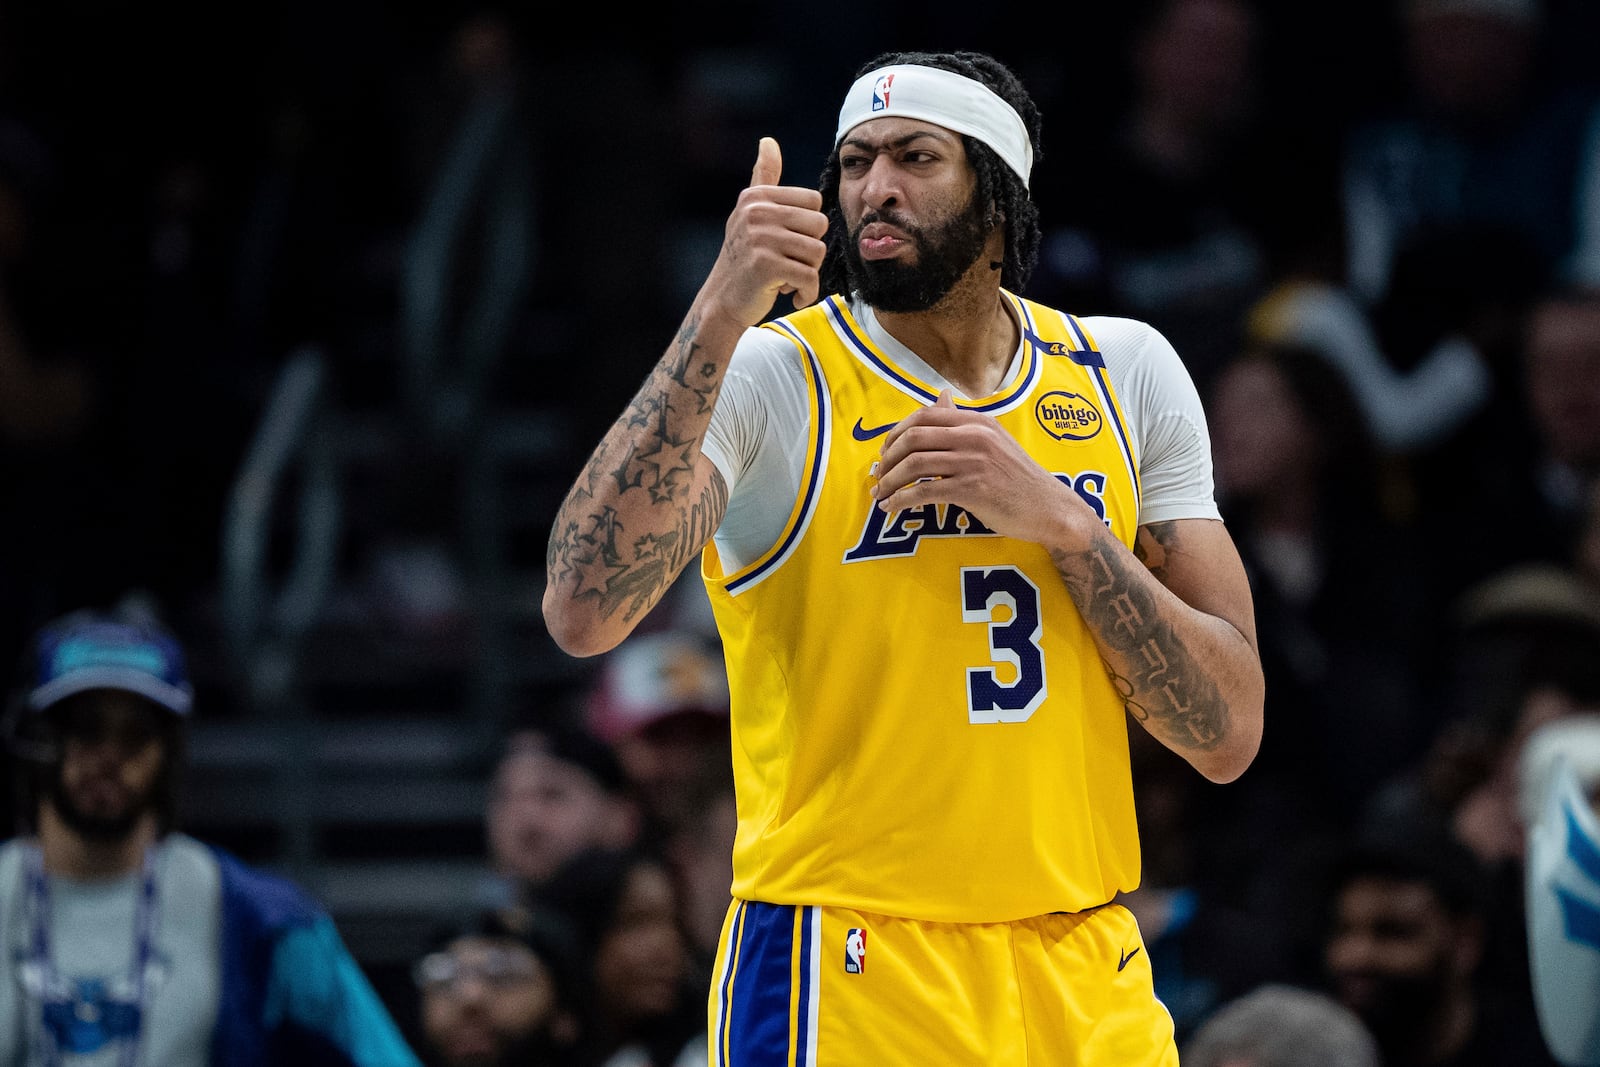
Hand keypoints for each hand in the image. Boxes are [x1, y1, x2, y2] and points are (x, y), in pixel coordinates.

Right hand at [699, 137, 828, 330]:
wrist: (722, 302)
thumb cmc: (743, 258)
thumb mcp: (750, 213)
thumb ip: (764, 178)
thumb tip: (768, 141)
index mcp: (757, 196)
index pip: (815, 202)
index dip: (808, 228)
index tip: (787, 243)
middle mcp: (756, 212)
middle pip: (820, 225)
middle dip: (810, 251)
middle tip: (788, 263)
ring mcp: (760, 238)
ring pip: (817, 252)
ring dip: (808, 273)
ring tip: (787, 278)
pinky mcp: (766, 265)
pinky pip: (810, 276)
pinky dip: (806, 292)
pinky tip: (791, 296)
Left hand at [872, 390, 1094, 548]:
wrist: (1049, 508)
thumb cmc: (1018, 477)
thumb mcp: (993, 440)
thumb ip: (963, 420)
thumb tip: (940, 395)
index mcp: (977, 421)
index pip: (924, 415)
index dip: (896, 432)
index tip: (885, 452)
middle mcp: (974, 436)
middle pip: (913, 437)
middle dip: (887, 457)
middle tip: (877, 475)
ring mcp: (973, 461)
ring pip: (914, 464)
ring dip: (889, 481)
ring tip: (879, 494)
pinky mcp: (972, 489)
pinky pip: (924, 491)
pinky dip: (901, 500)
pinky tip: (892, 508)